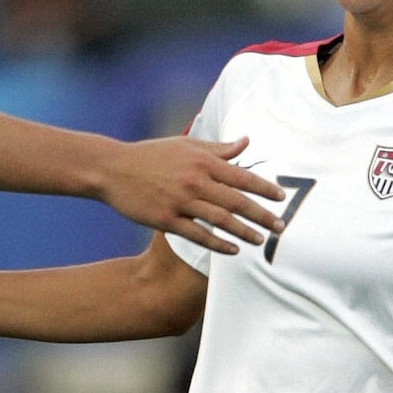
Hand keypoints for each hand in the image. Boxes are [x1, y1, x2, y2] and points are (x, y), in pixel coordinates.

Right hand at [100, 136, 286, 253]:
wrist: (112, 169)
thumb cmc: (150, 155)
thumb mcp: (184, 144)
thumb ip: (217, 148)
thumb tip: (246, 142)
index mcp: (201, 161)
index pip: (242, 176)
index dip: (264, 188)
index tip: (281, 198)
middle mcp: (194, 181)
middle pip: (237, 201)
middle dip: (262, 215)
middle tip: (281, 227)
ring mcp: (180, 201)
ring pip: (221, 220)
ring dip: (244, 232)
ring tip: (260, 241)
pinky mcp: (165, 219)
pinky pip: (198, 234)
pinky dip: (217, 243)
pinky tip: (232, 250)